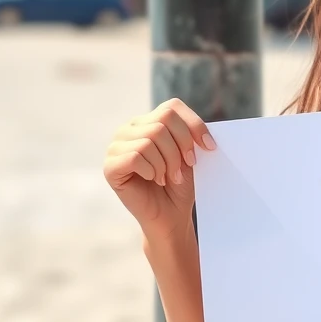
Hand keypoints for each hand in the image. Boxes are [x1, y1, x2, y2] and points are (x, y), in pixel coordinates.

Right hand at [103, 98, 214, 241]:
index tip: (210, 147)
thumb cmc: (179, 184)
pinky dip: (152, 170)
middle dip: (181, 147)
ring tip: (167, 177)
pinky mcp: (110, 166)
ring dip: (167, 163)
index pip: (172, 107)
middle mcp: (129, 129)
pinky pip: (136, 157)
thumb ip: (187, 135)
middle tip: (183, 167)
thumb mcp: (188, 154)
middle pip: (163, 122)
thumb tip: (199, 129)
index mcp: (148, 121)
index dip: (194, 125)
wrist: (170, 214)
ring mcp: (116, 147)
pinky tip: (152, 180)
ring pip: (150, 139)